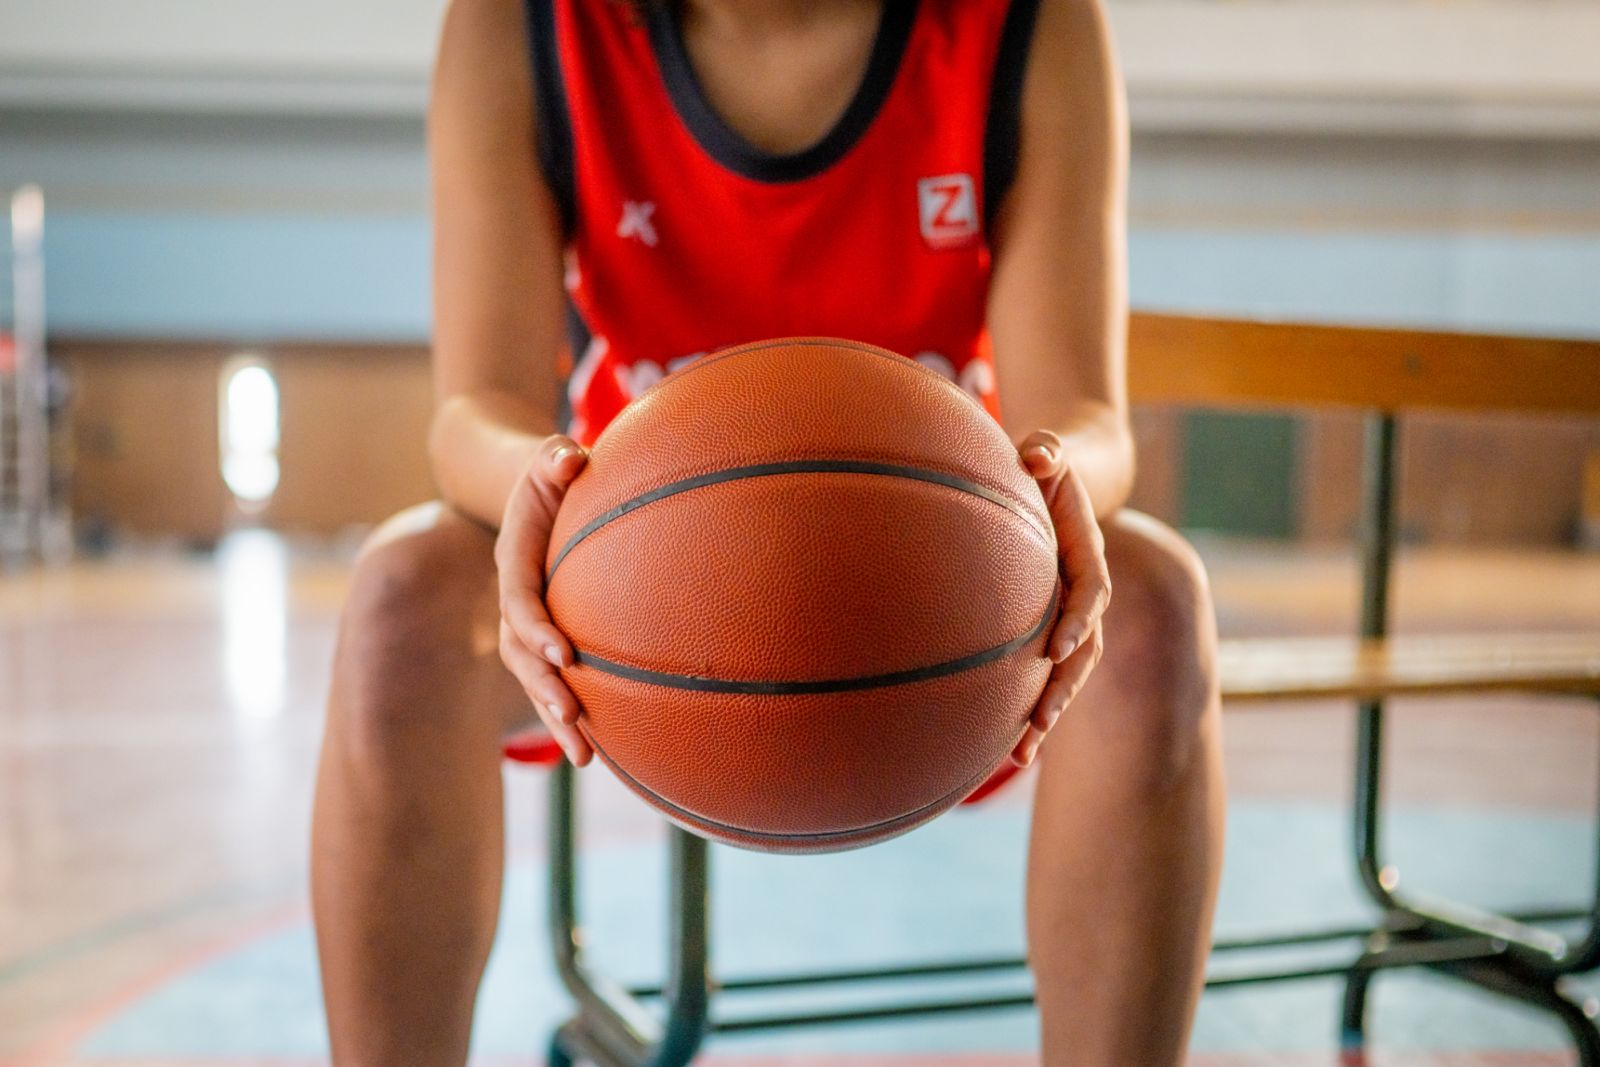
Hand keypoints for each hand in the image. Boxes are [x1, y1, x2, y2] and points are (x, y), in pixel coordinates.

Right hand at [495, 434, 592, 764]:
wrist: (532, 494)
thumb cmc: (553, 473)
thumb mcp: (550, 458)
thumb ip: (555, 457)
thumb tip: (567, 458)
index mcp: (514, 562)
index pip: (520, 600)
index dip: (537, 628)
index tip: (564, 653)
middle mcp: (516, 600)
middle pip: (523, 654)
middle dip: (545, 688)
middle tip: (572, 716)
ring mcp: (529, 625)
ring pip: (537, 679)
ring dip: (556, 718)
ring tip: (585, 756)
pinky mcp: (549, 639)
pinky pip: (557, 681)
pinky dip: (573, 715)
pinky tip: (600, 751)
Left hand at [1011, 429, 1111, 767]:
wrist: (1056, 483)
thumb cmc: (1045, 465)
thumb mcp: (1049, 451)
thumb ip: (1047, 451)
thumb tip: (1038, 455)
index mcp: (1087, 557)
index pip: (1091, 593)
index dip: (1079, 620)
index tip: (1059, 647)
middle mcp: (1084, 596)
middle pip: (1083, 651)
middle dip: (1064, 688)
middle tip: (1042, 720)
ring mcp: (1067, 619)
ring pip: (1065, 677)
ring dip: (1046, 716)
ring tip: (1020, 756)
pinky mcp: (1046, 633)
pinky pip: (1040, 677)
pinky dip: (1028, 713)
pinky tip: (1005, 755)